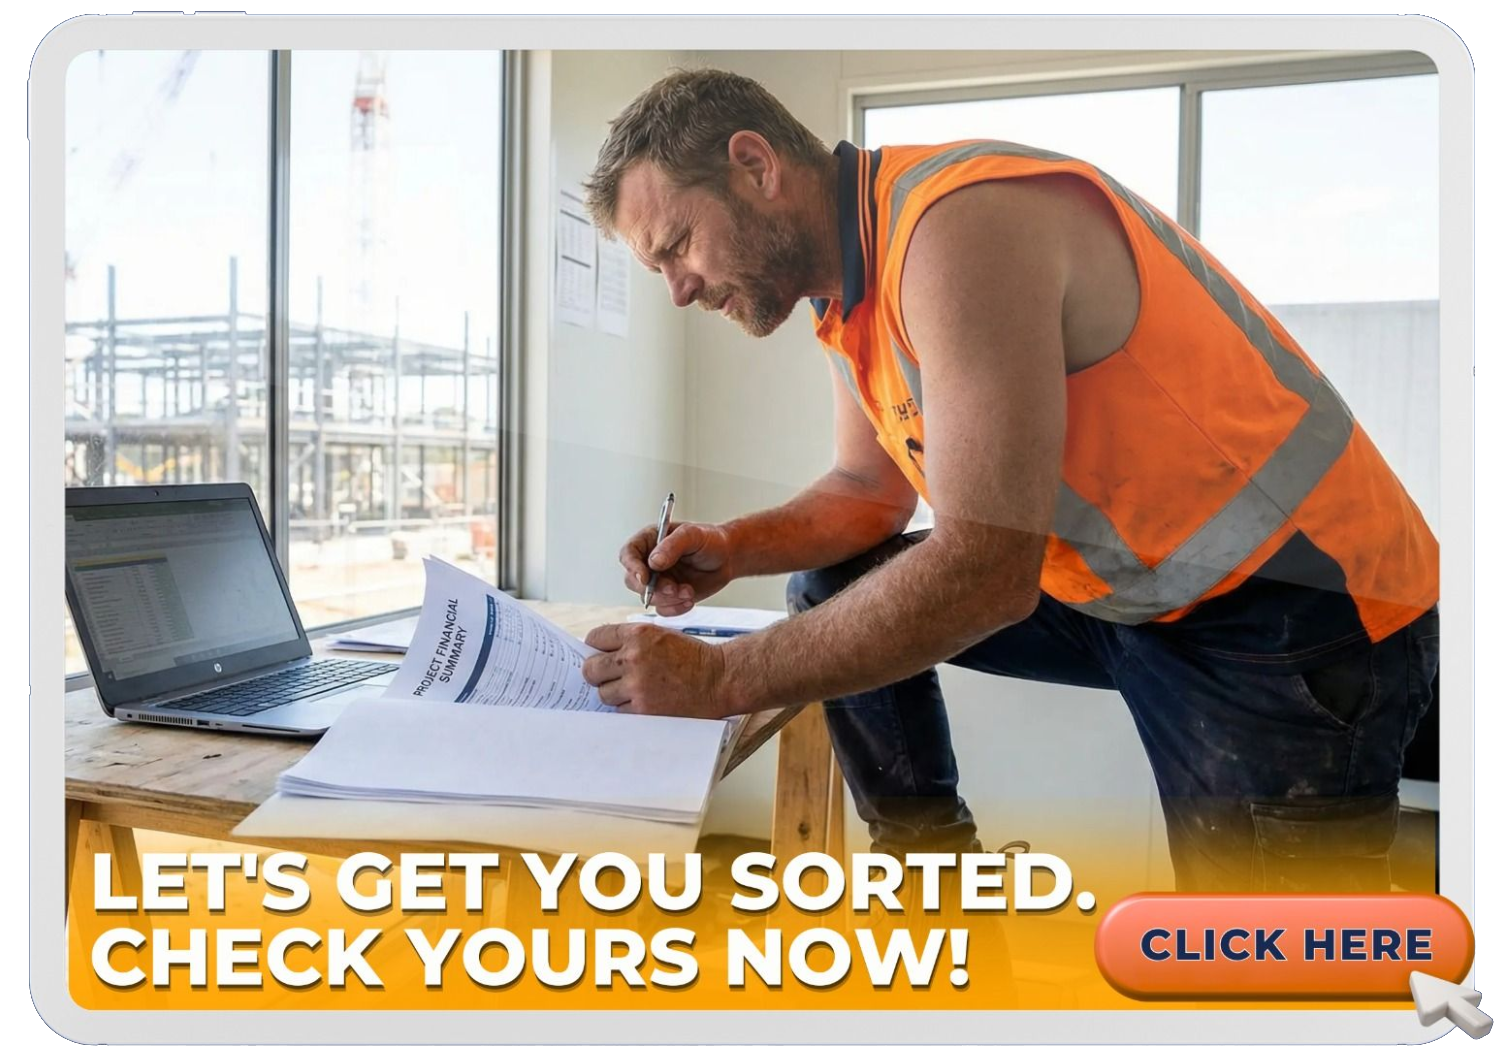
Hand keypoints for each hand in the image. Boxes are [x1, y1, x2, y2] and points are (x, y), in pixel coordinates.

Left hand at [581, 623, 731, 717]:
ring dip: (614, 693)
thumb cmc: (694, 658)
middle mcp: (633, 658)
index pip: (596, 638)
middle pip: (591, 669)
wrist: (719, 679)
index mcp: (638, 634)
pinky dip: (628, 708)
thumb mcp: (661, 635)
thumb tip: (604, 652)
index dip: (595, 647)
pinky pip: (619, 710)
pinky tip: (644, 701)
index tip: (598, 654)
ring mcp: (636, 685)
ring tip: (634, 690)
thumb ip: (632, 641)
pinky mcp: (642, 709)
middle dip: (598, 673)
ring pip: (603, 693)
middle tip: (609, 676)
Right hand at [620, 521, 734, 615]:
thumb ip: (672, 546)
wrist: (728, 558)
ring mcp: (658, 581)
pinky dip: (675, 609)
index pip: (628, 554)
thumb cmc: (710, 540)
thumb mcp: (693, 535)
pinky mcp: (668, 597)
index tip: (644, 579)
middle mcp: (648, 562)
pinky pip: (662, 610)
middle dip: (653, 589)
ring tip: (689, 592)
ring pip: (648, 598)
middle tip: (674, 589)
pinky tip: (690, 600)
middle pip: (633, 581)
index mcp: (649, 541)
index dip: (632, 568)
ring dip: (668, 599)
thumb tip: (653, 562)